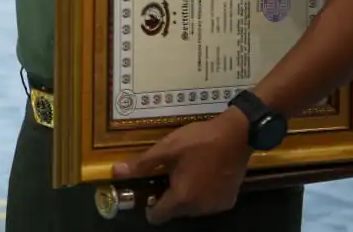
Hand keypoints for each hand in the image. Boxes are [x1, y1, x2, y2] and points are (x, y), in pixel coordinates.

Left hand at [111, 109, 251, 224]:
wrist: (236, 136)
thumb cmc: (198, 141)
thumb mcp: (166, 149)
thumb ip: (141, 164)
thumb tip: (116, 172)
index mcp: (182, 198)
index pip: (158, 216)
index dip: (148, 205)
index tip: (147, 189)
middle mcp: (200, 208)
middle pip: (175, 212)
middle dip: (167, 197)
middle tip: (165, 174)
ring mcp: (216, 206)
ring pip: (191, 208)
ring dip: (185, 196)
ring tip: (183, 171)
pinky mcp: (229, 200)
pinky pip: (207, 203)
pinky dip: (201, 194)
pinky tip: (200, 173)